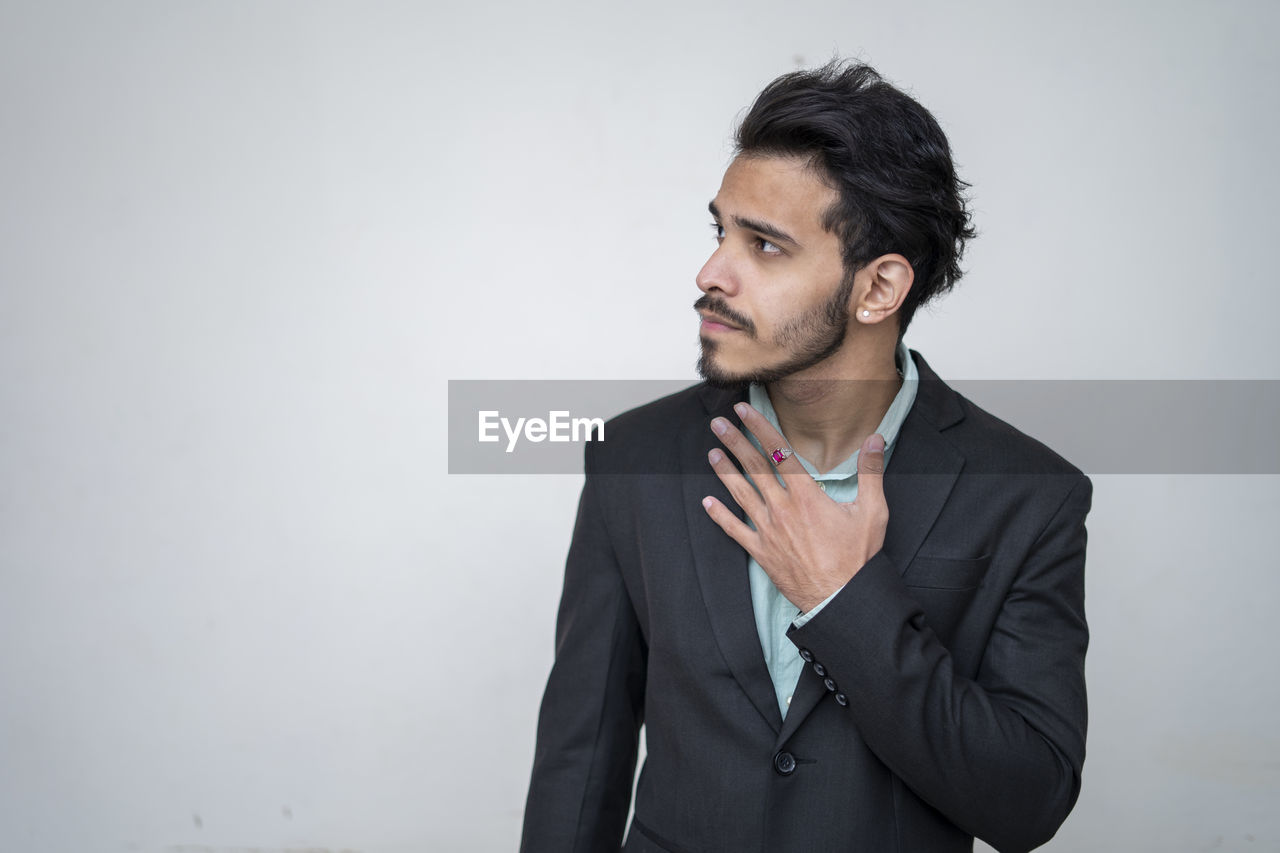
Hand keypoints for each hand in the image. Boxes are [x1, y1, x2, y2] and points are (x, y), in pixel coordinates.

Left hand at [701, 402, 888, 612]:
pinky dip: (720, 516)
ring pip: (741, 494)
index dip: (760, 428)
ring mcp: (768, 531)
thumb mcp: (873, 511)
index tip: (744, 410)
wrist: (840, 599)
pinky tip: (707, 503)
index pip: (780, 452)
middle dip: (735, 442)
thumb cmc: (858, 557)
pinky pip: (735, 531)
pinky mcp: (761, 552)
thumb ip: (871, 471)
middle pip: (754, 468)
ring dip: (725, 472)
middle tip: (718, 423)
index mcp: (807, 496)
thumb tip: (876, 438)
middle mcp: (782, 509)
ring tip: (712, 453)